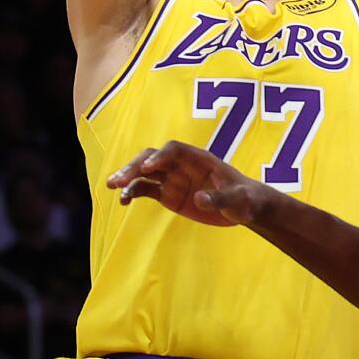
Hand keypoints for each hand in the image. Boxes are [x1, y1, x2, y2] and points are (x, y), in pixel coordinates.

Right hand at [108, 140, 277, 228]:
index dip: (160, 156)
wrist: (246, 208)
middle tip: (119, 180)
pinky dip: (132, 193)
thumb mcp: (239, 200)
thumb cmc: (246, 199)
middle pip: (152, 158)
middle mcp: (182, 166)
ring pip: (144, 173)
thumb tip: (200, 199)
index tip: (148, 169)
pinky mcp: (168, 194)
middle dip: (134, 166)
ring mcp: (173, 179)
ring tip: (112, 188)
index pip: (174, 150)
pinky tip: (122, 201)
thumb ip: (220, 198)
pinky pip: (146, 190)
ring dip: (127, 178)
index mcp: (199, 159)